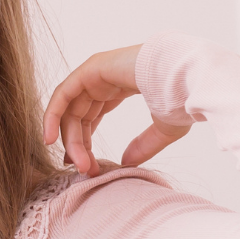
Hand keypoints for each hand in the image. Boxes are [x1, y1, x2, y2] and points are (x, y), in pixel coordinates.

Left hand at [43, 44, 186, 176]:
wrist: (188, 77)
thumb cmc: (182, 97)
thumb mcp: (163, 128)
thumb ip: (144, 144)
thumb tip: (127, 162)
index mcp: (121, 86)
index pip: (92, 116)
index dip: (85, 142)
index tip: (87, 166)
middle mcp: (105, 78)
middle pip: (79, 116)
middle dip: (78, 145)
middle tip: (83, 169)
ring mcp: (97, 71)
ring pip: (71, 110)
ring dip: (70, 138)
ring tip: (74, 163)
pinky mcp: (91, 68)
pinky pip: (63, 95)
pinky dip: (53, 116)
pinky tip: (51, 139)